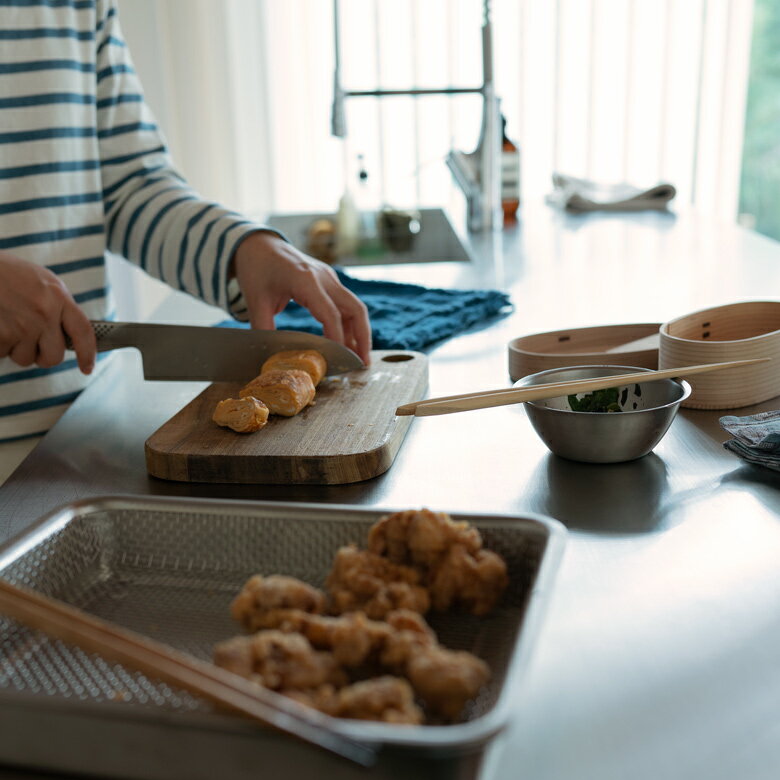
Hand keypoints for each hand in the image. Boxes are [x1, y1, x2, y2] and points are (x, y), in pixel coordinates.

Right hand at [0, 251, 95, 373]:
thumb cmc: (7, 273)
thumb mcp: (42, 282)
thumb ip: (58, 306)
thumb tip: (67, 333)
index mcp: (58, 296)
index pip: (83, 332)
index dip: (87, 354)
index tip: (87, 368)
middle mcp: (44, 313)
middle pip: (54, 357)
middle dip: (42, 356)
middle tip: (31, 343)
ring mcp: (22, 325)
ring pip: (25, 359)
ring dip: (16, 349)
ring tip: (7, 324)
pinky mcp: (1, 335)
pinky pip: (2, 354)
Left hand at [231, 232, 371, 364]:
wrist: (259, 243)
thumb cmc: (256, 269)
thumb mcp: (255, 301)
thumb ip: (264, 329)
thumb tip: (271, 358)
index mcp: (305, 280)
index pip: (330, 314)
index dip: (337, 340)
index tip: (339, 361)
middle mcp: (324, 277)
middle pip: (355, 309)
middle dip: (362, 338)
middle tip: (362, 363)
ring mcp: (329, 277)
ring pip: (355, 306)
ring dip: (359, 332)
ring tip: (357, 358)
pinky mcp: (329, 280)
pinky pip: (346, 303)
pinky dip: (349, 323)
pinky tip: (346, 341)